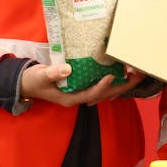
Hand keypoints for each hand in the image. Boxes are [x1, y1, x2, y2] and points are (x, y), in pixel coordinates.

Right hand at [20, 62, 147, 107]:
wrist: (27, 83)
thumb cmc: (33, 80)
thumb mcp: (40, 76)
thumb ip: (53, 72)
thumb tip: (68, 68)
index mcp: (71, 98)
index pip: (91, 94)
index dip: (102, 86)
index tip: (112, 75)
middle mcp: (80, 96)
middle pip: (105, 94)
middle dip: (122, 85)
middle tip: (138, 75)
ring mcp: (82, 92)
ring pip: (106, 90)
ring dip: (122, 82)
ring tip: (138, 72)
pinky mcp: (83, 85)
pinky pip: (102, 84)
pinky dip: (114, 78)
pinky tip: (123, 70)